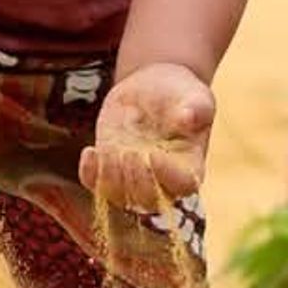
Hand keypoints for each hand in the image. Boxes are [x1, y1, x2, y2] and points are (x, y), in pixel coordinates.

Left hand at [81, 63, 213, 212]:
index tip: (153, 154)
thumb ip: (198, 106)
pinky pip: (96, 185)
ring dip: (110, 179)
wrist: (153, 87)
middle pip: (149, 201)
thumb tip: (190, 117)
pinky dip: (90, 175)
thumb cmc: (179, 93)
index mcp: (190, 164)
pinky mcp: (111, 169)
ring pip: (120, 198)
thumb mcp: (193, 94)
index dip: (167, 176)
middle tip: (128, 153)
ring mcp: (134, 176)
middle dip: (135, 180)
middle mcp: (162, 178)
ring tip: (108, 150)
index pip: (183, 185)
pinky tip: (91, 151)